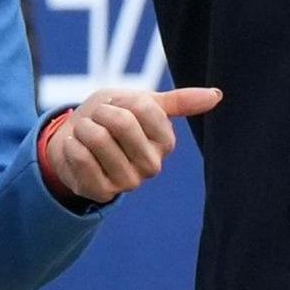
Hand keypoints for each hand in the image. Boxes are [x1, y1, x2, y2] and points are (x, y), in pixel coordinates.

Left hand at [45, 87, 222, 203]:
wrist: (78, 141)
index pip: (142, 108)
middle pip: (122, 123)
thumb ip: (179, 102)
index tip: (116, 107)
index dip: (121, 100)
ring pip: (99, 139)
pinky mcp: (103, 193)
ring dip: (83, 127)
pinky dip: (71, 145)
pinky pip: (81, 158)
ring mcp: (129, 182)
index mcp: (166, 141)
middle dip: (101, 112)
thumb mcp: (142, 103)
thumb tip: (217, 95)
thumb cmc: (113, 117)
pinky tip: (75, 147)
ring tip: (84, 132)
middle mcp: (153, 165)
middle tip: (97, 118)